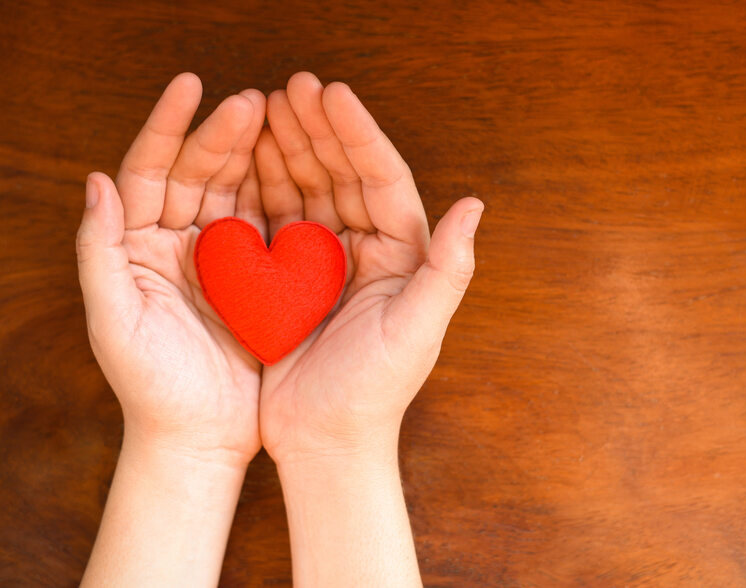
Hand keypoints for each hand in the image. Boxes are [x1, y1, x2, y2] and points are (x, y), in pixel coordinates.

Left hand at [76, 73, 266, 465]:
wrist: (200, 439)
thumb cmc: (151, 387)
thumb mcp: (114, 321)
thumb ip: (99, 252)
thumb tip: (96, 181)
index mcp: (137, 246)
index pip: (149, 172)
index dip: (166, 127)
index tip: (192, 87)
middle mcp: (178, 242)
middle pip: (199, 172)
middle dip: (224, 133)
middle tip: (257, 100)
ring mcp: (221, 257)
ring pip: (240, 189)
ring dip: (260, 153)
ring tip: (286, 118)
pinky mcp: (260, 277)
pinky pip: (274, 224)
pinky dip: (288, 193)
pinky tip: (308, 167)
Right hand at [254, 72, 483, 462]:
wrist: (327, 442)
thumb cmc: (377, 392)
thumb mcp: (417, 331)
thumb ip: (448, 270)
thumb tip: (475, 206)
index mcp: (403, 254)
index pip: (382, 178)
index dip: (359, 134)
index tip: (332, 92)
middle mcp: (369, 249)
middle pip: (343, 173)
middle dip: (319, 127)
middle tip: (291, 84)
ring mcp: (326, 260)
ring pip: (306, 187)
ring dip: (287, 146)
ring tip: (261, 105)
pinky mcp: (288, 277)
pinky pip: (273, 218)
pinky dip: (258, 185)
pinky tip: (240, 155)